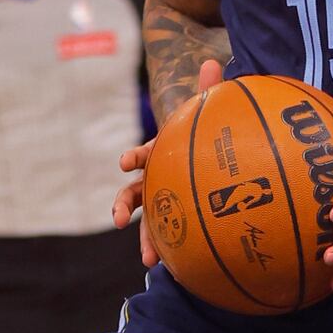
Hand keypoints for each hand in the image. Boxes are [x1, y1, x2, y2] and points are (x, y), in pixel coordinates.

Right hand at [113, 58, 222, 264]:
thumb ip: (210, 89)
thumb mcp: (210, 113)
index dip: (135, 157)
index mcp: (162, 153)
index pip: (144, 154)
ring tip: (151, 260)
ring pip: (150, 221)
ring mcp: (166, 200)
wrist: (211, 155)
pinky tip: (183, 271)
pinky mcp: (180, 219)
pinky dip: (177, 252)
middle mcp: (158, 178)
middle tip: (118, 221)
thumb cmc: (208, 134)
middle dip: (123, 206)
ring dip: (147, 239)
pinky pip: (176, 236)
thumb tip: (214, 60)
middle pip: (135, 193)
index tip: (126, 162)